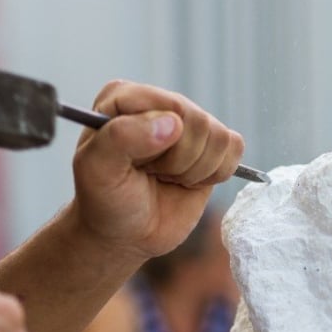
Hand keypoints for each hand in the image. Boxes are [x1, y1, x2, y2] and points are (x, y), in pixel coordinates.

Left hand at [70, 80, 244, 259]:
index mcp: (125, 97)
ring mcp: (189, 122)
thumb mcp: (96, 171)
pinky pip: (235, 147)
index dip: (159, 143)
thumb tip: (173, 123)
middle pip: (198, 122)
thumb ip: (122, 138)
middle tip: (151, 174)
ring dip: (194, 171)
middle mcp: (160, 103)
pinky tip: (188, 181)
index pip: (169, 106)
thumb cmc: (106, 200)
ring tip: (166, 178)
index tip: (134, 163)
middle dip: (177, 161)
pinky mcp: (212, 144)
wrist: (125, 234)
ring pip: (219, 137)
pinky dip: (215, 174)